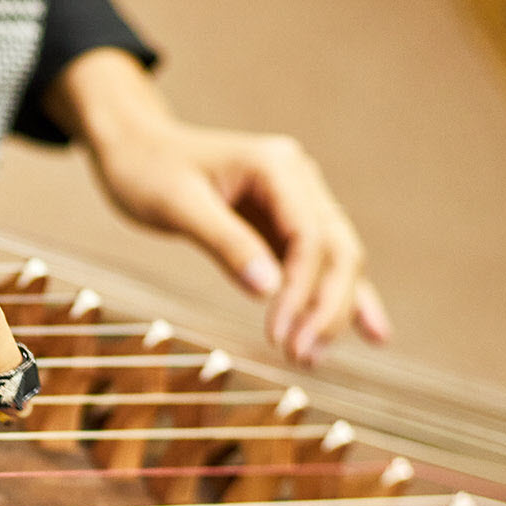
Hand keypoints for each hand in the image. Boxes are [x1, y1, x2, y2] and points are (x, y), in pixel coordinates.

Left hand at [44, 48, 389, 364]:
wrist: (134, 148)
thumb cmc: (147, 170)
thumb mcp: (176, 205)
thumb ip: (224, 243)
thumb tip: (269, 289)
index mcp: (277, 166)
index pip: (309, 236)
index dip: (301, 290)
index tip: (280, 335)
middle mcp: (299, 179)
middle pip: (336, 249)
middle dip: (326, 306)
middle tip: (302, 357)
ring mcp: (296, 201)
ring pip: (335, 259)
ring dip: (331, 309)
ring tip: (312, 357)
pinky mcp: (284, 224)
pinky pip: (319, 263)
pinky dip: (340, 296)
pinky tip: (370, 330)